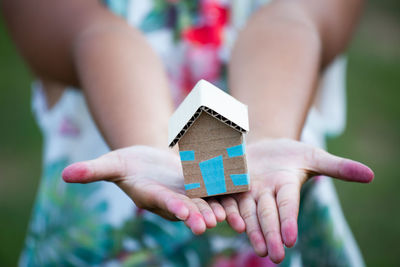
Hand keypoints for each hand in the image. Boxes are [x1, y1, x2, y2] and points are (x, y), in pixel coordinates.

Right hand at [62, 146, 225, 233]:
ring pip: (205, 203)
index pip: (162, 203)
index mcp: (152, 195)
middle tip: (210, 223)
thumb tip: (64, 175)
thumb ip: (93, 170)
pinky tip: (242, 192)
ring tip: (231, 217)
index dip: (172, 207)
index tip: (182, 213)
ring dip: (217, 210)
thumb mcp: (111, 163)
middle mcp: (172, 199)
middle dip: (197, 215)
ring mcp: (188, 193)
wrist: (150, 161)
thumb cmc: (128, 163)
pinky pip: (216, 190)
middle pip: (187, 208)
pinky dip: (227, 192)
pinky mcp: (201, 185)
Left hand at [217, 138, 373, 262]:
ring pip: (247, 211)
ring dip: (248, 228)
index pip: (288, 207)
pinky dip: (224, 207)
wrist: (265, 147)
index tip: (290, 239)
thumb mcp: (314, 156)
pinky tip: (220, 218)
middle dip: (270, 234)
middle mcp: (267, 194)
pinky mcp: (233, 185)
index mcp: (286, 187)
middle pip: (268, 215)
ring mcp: (248, 191)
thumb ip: (337, 167)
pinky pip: (227, 197)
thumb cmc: (293, 154)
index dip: (289, 222)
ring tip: (251, 244)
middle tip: (273, 256)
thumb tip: (370, 175)